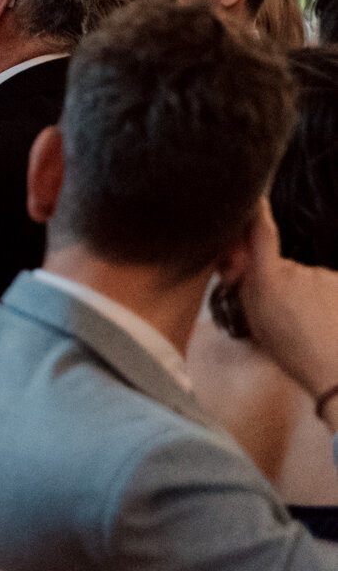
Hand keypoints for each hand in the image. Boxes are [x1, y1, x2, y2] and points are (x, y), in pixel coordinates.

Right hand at [236, 200, 337, 415]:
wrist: (336, 372)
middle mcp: (298, 271)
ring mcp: (325, 277)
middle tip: (286, 314)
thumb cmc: (295, 353)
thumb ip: (247, 288)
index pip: (262, 234)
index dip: (257, 213)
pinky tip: (327, 321)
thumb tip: (241, 264)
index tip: (256, 198)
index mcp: (269, 280)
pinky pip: (329, 286)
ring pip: (310, 280)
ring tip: (311, 324)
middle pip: (285, 268)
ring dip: (309, 295)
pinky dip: (327, 300)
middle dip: (284, 283)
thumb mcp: (257, 322)